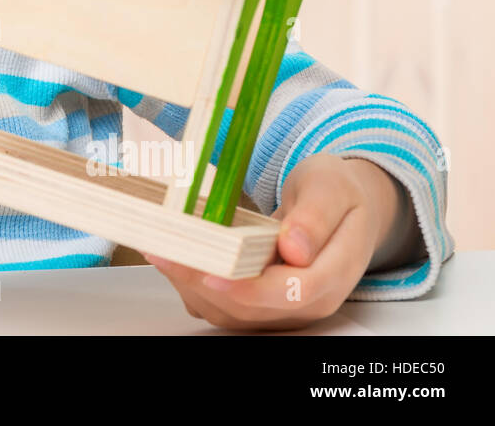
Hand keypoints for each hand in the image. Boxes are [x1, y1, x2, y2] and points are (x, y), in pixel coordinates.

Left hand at [139, 154, 399, 330]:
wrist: (341, 206)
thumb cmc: (336, 193)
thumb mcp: (331, 186)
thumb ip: (315, 216)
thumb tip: (295, 248)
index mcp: (334, 275)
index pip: (292, 292)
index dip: (249, 288)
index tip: (211, 272)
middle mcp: (309, 302)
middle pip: (252, 308)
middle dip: (203, 283)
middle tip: (165, 252)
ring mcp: (282, 308)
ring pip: (230, 313)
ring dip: (190, 286)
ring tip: (160, 251)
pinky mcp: (258, 305)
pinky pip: (221, 306)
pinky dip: (192, 286)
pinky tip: (172, 258)